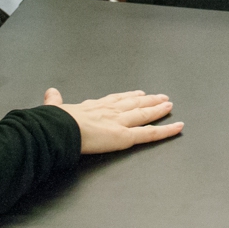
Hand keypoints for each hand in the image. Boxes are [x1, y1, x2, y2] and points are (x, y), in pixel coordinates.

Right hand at [44, 88, 182, 153]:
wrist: (60, 128)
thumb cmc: (55, 122)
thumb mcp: (54, 109)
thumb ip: (55, 101)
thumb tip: (50, 92)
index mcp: (93, 107)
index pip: (115, 100)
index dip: (127, 96)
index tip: (136, 93)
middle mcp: (110, 111)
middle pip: (134, 104)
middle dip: (148, 100)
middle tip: (161, 97)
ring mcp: (120, 122)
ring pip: (145, 114)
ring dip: (158, 109)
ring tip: (169, 105)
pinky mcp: (126, 136)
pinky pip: (151, 133)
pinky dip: (166, 130)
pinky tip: (178, 127)